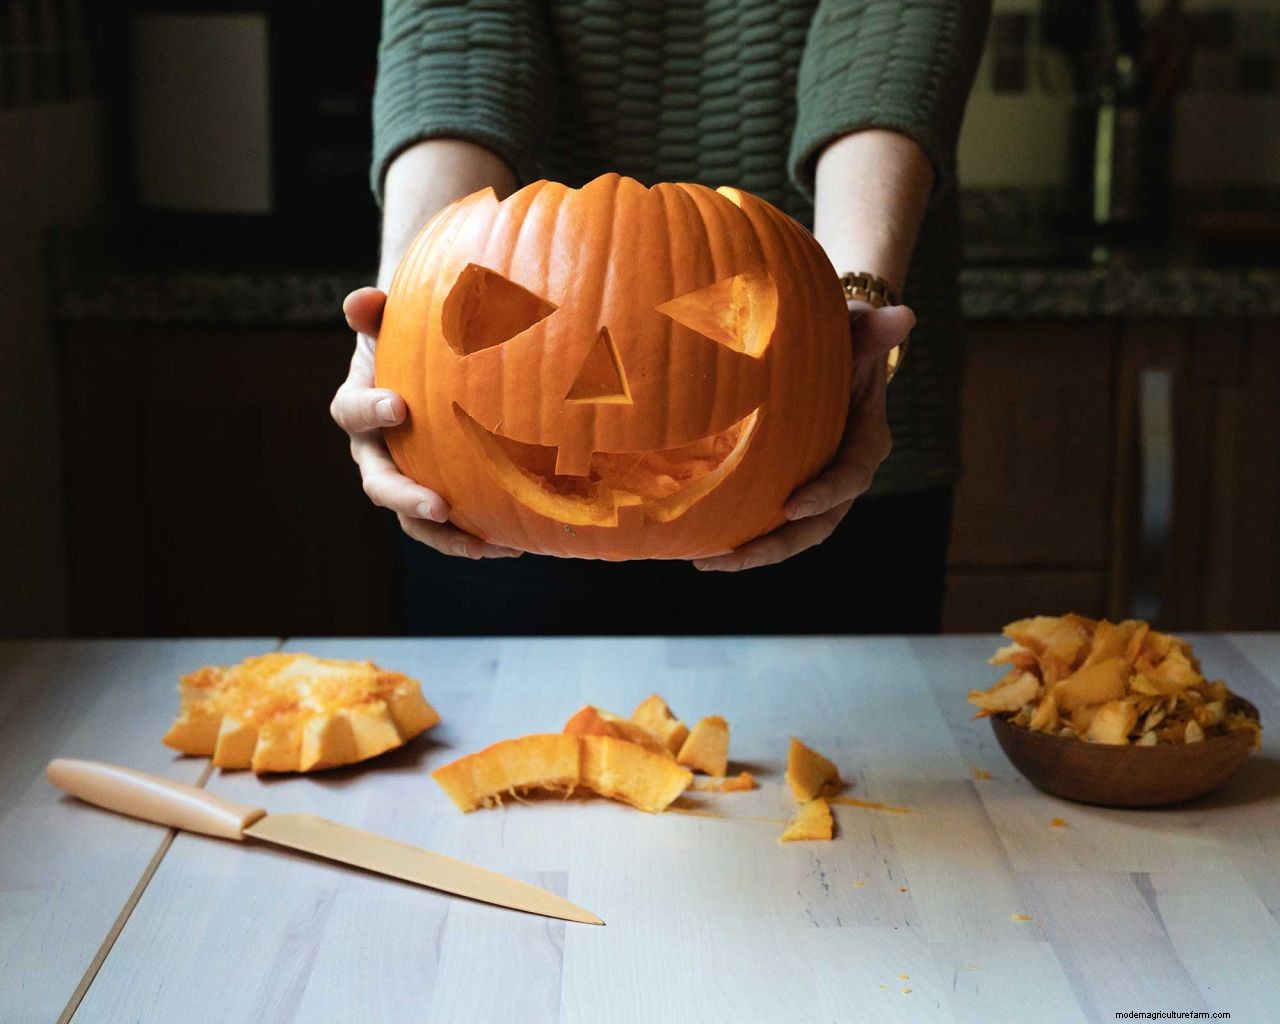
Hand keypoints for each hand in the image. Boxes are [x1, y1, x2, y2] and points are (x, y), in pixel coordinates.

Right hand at [330, 287, 520, 558]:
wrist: (426, 359)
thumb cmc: (411, 333)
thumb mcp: (393, 318)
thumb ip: (375, 310)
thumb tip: (362, 300)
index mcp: (357, 407)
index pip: (350, 412)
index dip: (369, 410)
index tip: (399, 405)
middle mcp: (375, 452)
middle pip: (379, 485)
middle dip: (406, 498)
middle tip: (438, 505)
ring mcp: (405, 478)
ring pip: (414, 520)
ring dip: (447, 537)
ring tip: (485, 546)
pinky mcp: (436, 495)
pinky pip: (451, 525)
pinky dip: (478, 537)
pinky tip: (516, 542)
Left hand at [692, 301, 913, 571]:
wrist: (835, 353)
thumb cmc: (846, 339)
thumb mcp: (859, 333)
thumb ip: (874, 332)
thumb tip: (904, 316)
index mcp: (866, 442)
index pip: (851, 477)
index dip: (826, 494)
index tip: (792, 507)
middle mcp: (845, 475)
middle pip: (818, 525)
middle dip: (777, 545)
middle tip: (735, 556)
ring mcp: (817, 487)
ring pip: (791, 534)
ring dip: (752, 552)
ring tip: (707, 562)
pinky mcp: (791, 488)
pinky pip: (768, 520)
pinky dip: (739, 536)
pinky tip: (698, 546)